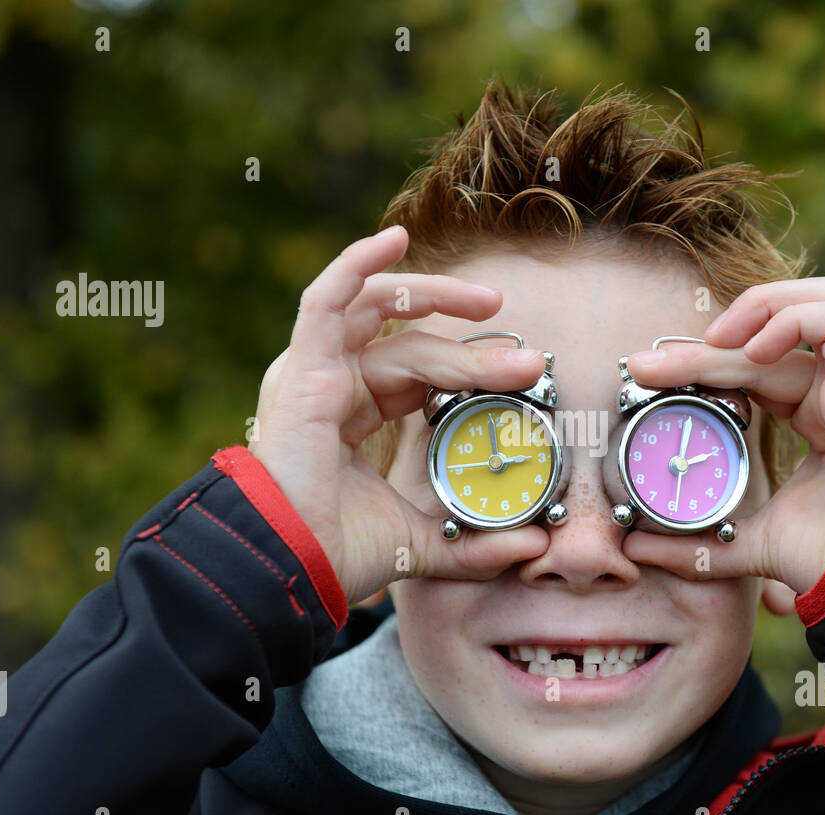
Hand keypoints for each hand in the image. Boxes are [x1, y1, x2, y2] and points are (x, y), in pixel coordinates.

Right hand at [249, 225, 550, 605]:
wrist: (292, 567)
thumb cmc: (336, 553)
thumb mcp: (422, 542)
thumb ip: (475, 542)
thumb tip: (532, 542)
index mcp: (354, 413)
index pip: (417, 367)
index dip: (469, 362)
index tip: (524, 372)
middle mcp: (334, 384)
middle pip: (410, 340)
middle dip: (470, 344)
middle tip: (526, 359)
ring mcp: (314, 372)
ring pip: (382, 315)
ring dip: (437, 298)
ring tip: (488, 302)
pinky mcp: (302, 369)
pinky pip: (327, 299)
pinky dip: (358, 263)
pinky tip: (394, 239)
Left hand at [619, 277, 824, 609]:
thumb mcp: (749, 543)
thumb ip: (698, 545)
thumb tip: (637, 550)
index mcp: (819, 417)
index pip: (758, 369)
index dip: (707, 365)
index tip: (648, 377)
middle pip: (769, 342)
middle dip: (703, 349)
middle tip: (644, 366)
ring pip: (805, 311)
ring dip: (754, 309)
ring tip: (706, 342)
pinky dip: (789, 318)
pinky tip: (751, 350)